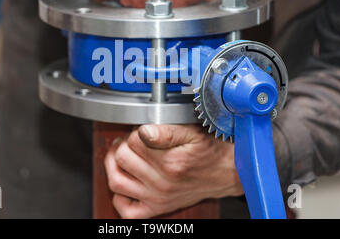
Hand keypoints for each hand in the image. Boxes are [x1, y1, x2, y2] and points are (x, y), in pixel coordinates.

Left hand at [104, 124, 243, 218]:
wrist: (227, 172)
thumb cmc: (210, 151)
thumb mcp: (193, 133)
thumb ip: (167, 130)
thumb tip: (143, 131)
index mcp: (171, 163)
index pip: (133, 141)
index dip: (134, 131)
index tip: (142, 130)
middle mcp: (163, 183)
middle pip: (122, 159)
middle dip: (122, 145)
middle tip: (130, 140)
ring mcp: (158, 198)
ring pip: (117, 182)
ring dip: (112, 166)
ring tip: (121, 156)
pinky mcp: (157, 208)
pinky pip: (128, 211)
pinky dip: (119, 198)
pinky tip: (126, 182)